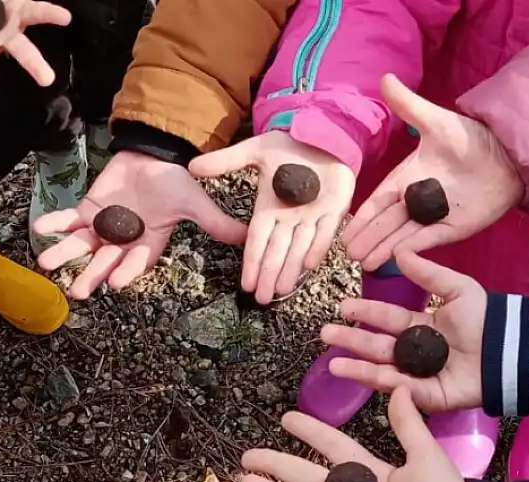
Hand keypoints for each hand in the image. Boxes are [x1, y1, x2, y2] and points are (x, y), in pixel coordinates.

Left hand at [34, 151, 247, 299]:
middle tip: (78, 291)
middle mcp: (123, 239)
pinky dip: (55, 220)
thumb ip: (215, 222)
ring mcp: (104, 225)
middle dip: (91, 274)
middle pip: (105, 260)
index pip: (137, 261)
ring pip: (82, 244)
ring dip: (64, 253)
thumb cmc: (174, 181)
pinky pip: (69, 217)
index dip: (127, 271)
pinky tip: (41, 226)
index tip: (115, 284)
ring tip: (46, 263)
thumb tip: (246, 237)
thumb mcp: (195, 201)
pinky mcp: (88, 209)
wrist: (154, 155)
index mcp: (149, 241)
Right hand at [189, 133, 353, 303]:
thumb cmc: (288, 145)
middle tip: (263, 300)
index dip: (252, 262)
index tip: (246, 284)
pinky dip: (318, 247)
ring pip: (299, 248)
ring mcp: (313, 216)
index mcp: (269, 208)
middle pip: (277, 251)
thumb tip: (193, 167)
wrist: (320, 134)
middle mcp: (289, 218)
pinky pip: (326, 231)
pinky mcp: (335, 209)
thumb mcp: (255, 151)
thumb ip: (226, 161)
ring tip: (283, 291)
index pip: (257, 240)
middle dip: (270, 275)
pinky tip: (311, 265)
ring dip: (291, 269)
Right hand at [319, 252, 486, 412]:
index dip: (366, 313)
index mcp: (422, 326)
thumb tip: (400, 252)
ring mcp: (420, 376)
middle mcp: (416, 352)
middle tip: (326, 334)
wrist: (510, 350)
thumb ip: (428, 274)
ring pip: (382, 370)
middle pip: (377, 346)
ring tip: (333, 362)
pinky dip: (382, 382)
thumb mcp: (457, 289)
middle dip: (351, 340)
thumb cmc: (487, 319)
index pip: (387, 319)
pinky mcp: (429, 397)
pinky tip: (363, 373)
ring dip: (357, 367)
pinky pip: (402, 390)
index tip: (343, 306)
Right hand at [341, 74, 523, 269]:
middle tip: (348, 256)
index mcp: (408, 177)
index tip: (344, 233)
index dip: (362, 217)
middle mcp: (418, 200)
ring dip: (384, 249)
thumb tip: (385, 77)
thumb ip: (409, 106)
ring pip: (403, 236)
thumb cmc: (471, 137)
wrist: (508, 154)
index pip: (379, 201)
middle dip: (367, 239)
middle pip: (386, 223)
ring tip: (365, 264)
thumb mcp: (436, 120)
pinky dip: (413, 250)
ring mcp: (436, 216)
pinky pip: (429, 240)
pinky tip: (396, 259)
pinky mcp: (455, 228)